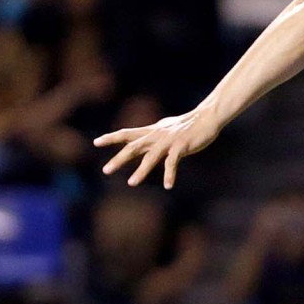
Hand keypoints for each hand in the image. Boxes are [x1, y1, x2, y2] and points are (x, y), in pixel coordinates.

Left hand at [94, 109, 220, 189]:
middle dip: (119, 159)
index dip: (111, 137)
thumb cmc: (188, 125)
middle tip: (105, 170)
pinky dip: (170, 174)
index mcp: (151, 131)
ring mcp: (168, 141)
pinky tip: (168, 186)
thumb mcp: (166, 129)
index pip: (127, 133)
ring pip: (151, 157)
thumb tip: (145, 142)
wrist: (207, 117)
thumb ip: (154, 137)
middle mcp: (156, 135)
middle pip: (133, 147)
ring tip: (131, 183)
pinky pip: (172, 162)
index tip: (96, 142)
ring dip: (141, 170)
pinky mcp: (181, 147)